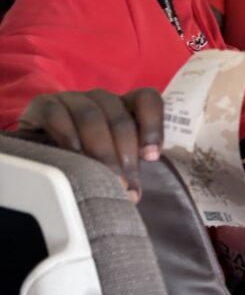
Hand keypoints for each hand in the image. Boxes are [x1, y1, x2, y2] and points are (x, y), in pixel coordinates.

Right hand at [17, 87, 162, 200]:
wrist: (41, 155)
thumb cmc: (84, 161)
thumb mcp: (111, 162)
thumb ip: (127, 168)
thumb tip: (132, 195)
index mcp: (124, 107)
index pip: (146, 99)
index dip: (153, 124)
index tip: (151, 156)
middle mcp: (99, 99)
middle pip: (119, 116)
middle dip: (125, 152)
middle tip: (124, 184)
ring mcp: (71, 99)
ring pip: (91, 116)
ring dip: (100, 149)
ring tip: (103, 177)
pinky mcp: (43, 106)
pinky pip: (57, 115)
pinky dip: (67, 136)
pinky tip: (74, 156)